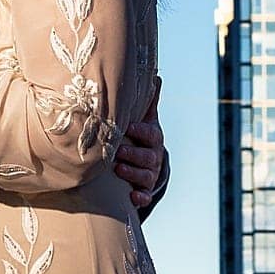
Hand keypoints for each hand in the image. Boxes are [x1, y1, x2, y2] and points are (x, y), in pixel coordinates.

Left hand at [115, 75, 165, 212]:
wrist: (145, 163)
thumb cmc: (138, 135)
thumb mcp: (143, 118)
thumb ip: (147, 101)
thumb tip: (156, 75)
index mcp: (152, 138)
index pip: (151, 134)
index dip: (142, 131)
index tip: (129, 127)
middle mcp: (154, 157)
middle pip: (149, 157)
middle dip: (133, 154)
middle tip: (117, 151)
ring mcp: (150, 175)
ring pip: (146, 176)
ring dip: (133, 174)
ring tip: (118, 170)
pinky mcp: (145, 191)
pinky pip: (146, 196)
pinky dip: (140, 198)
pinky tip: (133, 198)